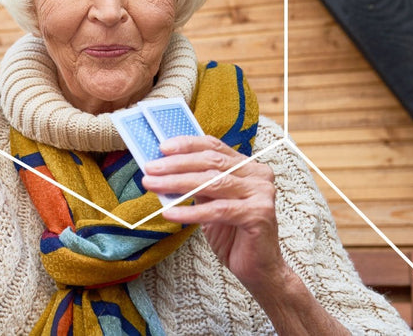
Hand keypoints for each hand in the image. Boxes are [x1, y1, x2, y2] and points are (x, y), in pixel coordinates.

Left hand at [140, 135, 286, 287]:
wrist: (257, 267)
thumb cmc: (232, 233)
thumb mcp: (210, 201)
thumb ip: (195, 184)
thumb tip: (162, 171)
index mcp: (247, 166)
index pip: (214, 146)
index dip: (187, 145)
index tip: (162, 148)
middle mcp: (258, 175)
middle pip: (211, 162)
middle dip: (176, 164)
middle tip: (150, 169)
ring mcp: (261, 193)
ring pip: (213, 182)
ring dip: (177, 183)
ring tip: (153, 185)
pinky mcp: (259, 214)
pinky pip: (218, 210)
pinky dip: (191, 211)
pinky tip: (170, 213)